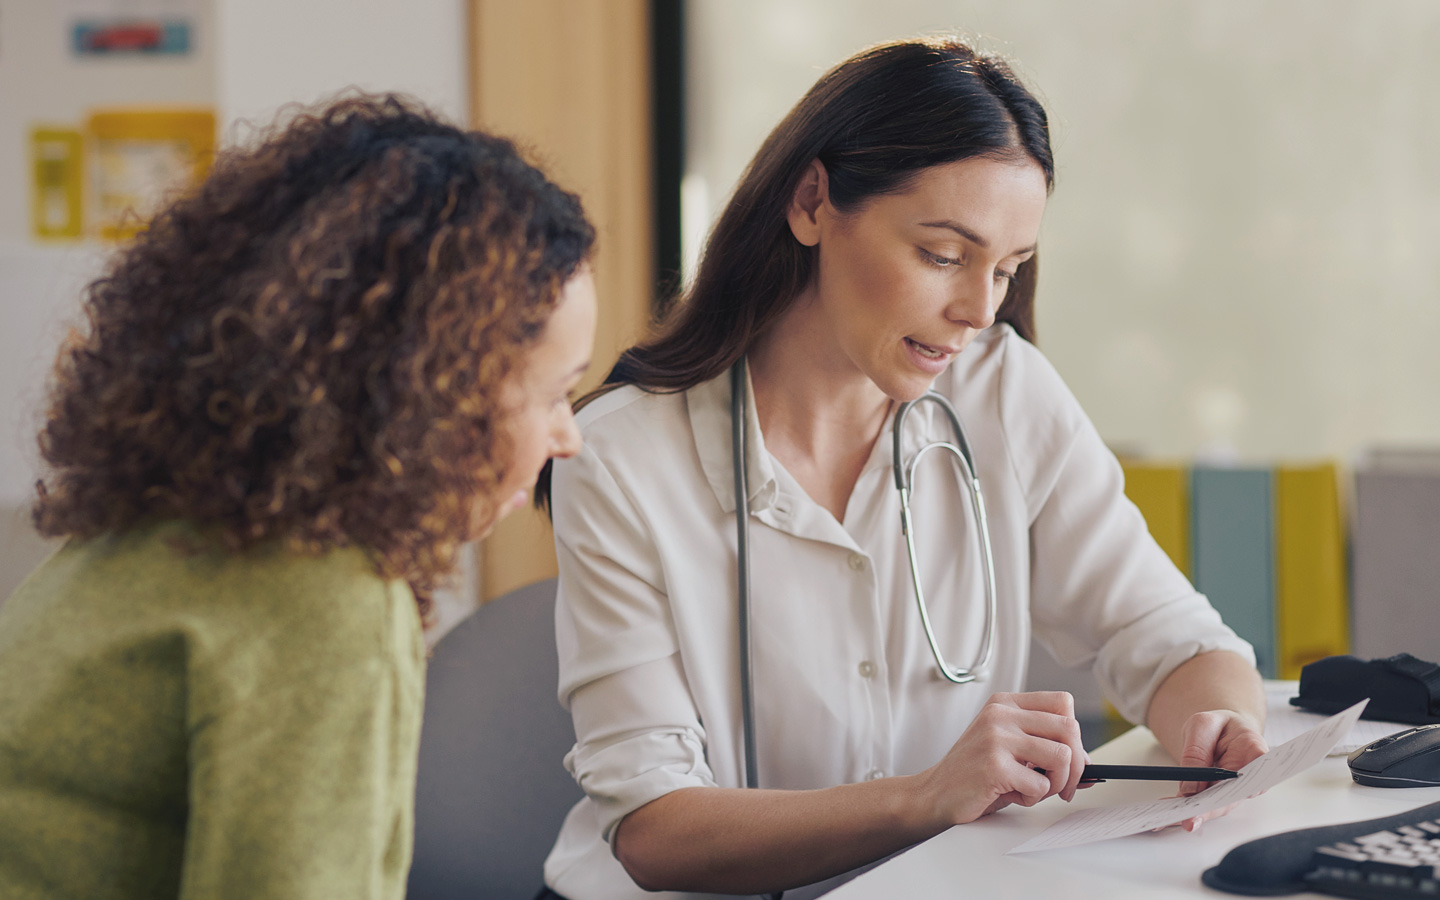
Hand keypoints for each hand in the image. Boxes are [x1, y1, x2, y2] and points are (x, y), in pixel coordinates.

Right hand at [914, 691, 1088, 826]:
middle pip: (1070, 728)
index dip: (1075, 734)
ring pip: (1062, 757)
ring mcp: (996, 738)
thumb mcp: (1010, 751)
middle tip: (1064, 786)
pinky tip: (1011, 795)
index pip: (1063, 702)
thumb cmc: (974, 774)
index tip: (1070, 758)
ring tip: (1033, 790)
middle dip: (1077, 765)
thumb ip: (1045, 751)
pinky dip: (1032, 799)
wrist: (934, 793)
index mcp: (1005, 704)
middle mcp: (1000, 715)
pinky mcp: (994, 765)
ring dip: (1056, 784)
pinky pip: (1041, 786)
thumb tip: (1091, 768)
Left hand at [1170, 708, 1267, 831]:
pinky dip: (1186, 809)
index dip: (1249, 784)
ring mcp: (1235, 788)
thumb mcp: (1201, 725)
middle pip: (1233, 796)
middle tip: (1190, 820)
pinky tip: (1169, 813)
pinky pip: (1205, 804)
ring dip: (1195, 814)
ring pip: (1218, 806)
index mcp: (1252, 748)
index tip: (1232, 797)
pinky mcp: (1219, 795)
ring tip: (1172, 819)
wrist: (1221, 731)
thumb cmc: (1216, 726)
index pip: (1258, 769)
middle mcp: (1249, 774)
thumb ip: (1197, 752)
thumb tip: (1190, 788)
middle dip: (1209, 811)